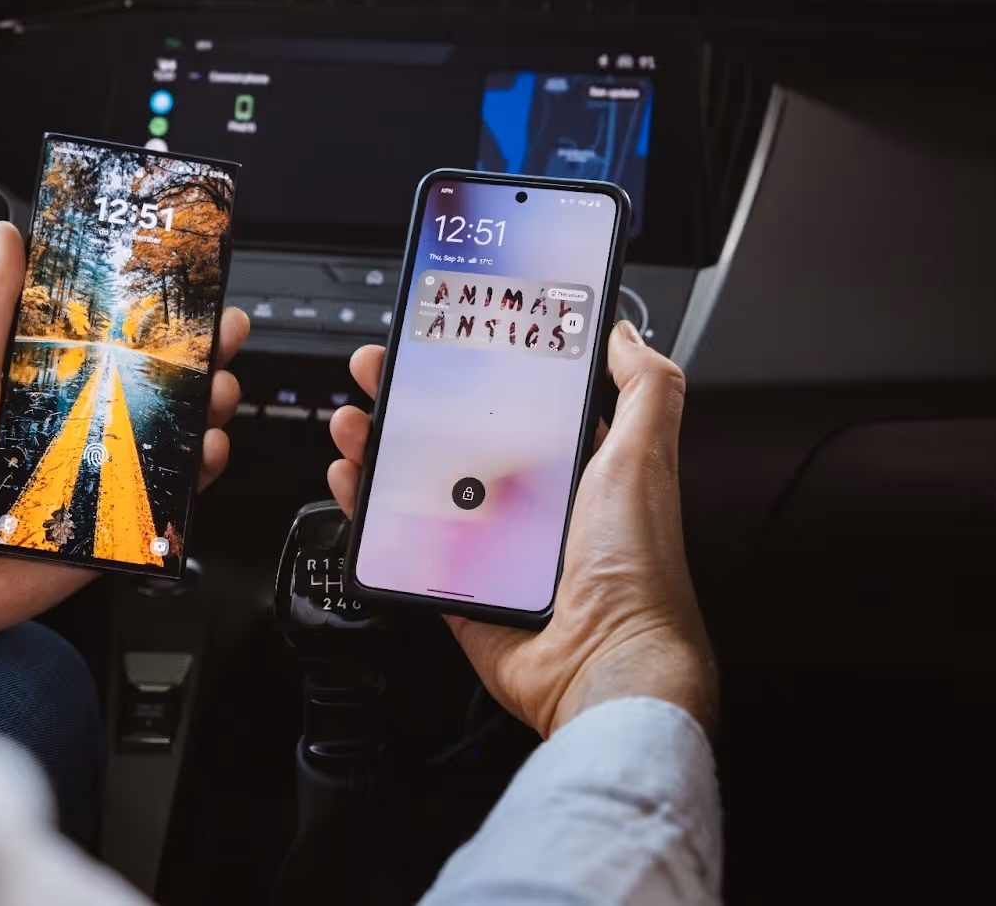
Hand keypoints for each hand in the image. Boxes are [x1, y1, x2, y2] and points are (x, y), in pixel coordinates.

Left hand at [0, 221, 250, 655]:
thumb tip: (6, 235)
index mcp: (50, 393)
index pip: (120, 350)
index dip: (162, 326)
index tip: (193, 298)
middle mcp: (80, 435)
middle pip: (161, 395)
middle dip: (202, 365)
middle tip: (222, 341)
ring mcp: (99, 483)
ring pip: (174, 446)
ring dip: (209, 416)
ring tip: (218, 395)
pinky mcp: (110, 533)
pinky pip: (168, 508)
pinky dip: (197, 481)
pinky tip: (206, 455)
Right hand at [327, 321, 714, 738]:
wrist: (607, 661)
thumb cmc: (636, 568)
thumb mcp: (645, 456)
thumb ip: (646, 389)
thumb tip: (625, 334)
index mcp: (571, 468)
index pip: (509, 405)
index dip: (469, 372)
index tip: (438, 343)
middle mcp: (527, 503)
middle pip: (451, 439)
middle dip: (407, 402)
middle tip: (377, 372)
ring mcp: (487, 545)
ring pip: (418, 486)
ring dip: (378, 449)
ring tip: (354, 422)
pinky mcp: (458, 586)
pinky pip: (403, 543)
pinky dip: (369, 512)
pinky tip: (350, 482)